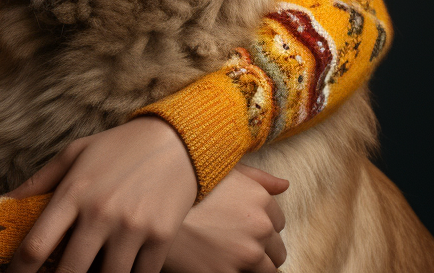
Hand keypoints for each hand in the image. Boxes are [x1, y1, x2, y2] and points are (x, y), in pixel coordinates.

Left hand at [6, 116, 198, 272]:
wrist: (174, 141)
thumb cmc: (116, 148)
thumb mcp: (74, 154)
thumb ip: (39, 182)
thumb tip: (5, 203)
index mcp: (74, 191)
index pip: (37, 245)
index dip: (19, 271)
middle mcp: (101, 212)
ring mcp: (132, 228)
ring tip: (87, 270)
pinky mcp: (160, 239)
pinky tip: (116, 270)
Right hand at [163, 164, 287, 272]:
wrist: (148, 206)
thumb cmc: (183, 184)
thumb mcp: (220, 171)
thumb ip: (257, 179)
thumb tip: (284, 185)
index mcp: (260, 199)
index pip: (277, 222)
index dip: (259, 225)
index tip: (240, 225)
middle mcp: (259, 227)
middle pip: (277, 250)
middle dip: (260, 248)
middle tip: (232, 243)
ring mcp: (246, 255)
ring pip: (268, 271)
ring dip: (252, 266)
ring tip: (225, 254)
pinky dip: (235, 271)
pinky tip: (215, 262)